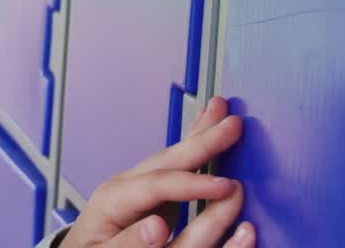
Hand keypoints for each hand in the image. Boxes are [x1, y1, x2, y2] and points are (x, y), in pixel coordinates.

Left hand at [59, 96, 255, 247]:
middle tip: (232, 125)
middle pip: (167, 159)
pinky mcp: (149, 190)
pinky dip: (194, 145)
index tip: (226, 187)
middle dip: (201, 141)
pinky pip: (177, 164)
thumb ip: (129, 243)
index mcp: (113, 200)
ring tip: (220, 109)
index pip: (157, 186)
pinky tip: (206, 130)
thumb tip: (157, 228)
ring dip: (199, 133)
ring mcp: (137, 183)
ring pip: (173, 154)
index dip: (193, 185)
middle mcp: (125, 184)